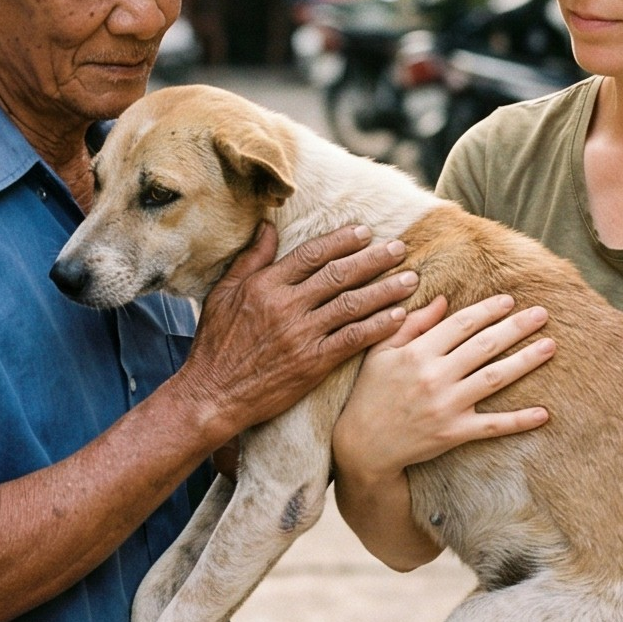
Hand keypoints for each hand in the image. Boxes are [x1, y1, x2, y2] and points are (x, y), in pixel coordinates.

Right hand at [178, 224, 416, 441]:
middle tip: (399, 248)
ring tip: (409, 279)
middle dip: (373, 259)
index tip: (365, 232)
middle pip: (339, 274)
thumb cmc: (215, 345)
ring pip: (353, 304)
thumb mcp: (222, 295)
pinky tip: (399, 317)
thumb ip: (250, 260)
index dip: (342, 240)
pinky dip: (378, 326)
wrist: (213, 395)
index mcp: (265, 286)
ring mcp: (302, 335)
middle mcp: (286, 306)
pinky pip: (353, 339)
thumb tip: (267, 226)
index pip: (311, 254)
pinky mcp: (313, 363)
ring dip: (385, 290)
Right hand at [333, 294, 552, 485]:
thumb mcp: (381, 352)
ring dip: (525, 361)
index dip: (488, 310)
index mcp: (417, 353)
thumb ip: (411, 324)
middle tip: (542, 313)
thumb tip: (442, 299)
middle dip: (516, 327)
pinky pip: (492, 426)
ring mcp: (447, 406)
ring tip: (550, 346)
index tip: (510, 300)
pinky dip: (518, 421)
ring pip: (494, 378)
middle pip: (484, 346)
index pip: (461, 324)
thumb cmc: (370, 393)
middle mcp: (435, 376)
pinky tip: (543, 413)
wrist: (363, 446)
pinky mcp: (454, 433)